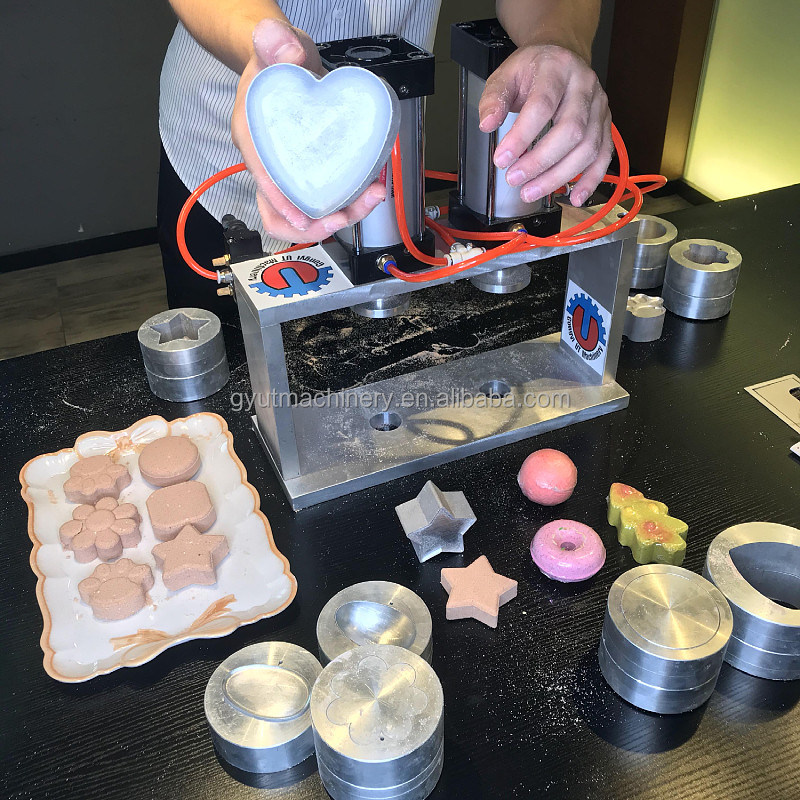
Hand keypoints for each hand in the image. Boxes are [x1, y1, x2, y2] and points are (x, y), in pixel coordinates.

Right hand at [231, 18, 385, 241]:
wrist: (286, 63)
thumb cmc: (277, 61)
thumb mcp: (276, 46)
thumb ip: (276, 42)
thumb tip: (284, 48)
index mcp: (252, 139)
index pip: (263, 180)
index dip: (283, 203)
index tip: (306, 217)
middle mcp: (266, 164)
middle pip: (281, 212)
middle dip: (313, 223)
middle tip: (347, 215)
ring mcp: (286, 173)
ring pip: (303, 214)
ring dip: (335, 217)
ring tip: (369, 199)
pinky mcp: (305, 175)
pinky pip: (320, 202)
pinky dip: (345, 203)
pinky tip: (369, 190)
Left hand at [478, 44, 611, 207]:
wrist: (562, 56)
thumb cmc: (533, 69)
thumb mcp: (505, 75)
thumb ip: (493, 98)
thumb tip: (487, 124)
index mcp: (558, 69)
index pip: (542, 105)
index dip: (522, 136)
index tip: (501, 158)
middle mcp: (584, 87)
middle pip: (571, 131)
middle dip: (540, 161)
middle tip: (514, 178)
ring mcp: (599, 107)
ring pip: (588, 148)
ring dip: (559, 176)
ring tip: (531, 191)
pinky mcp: (605, 125)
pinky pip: (603, 156)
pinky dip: (590, 180)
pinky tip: (574, 197)